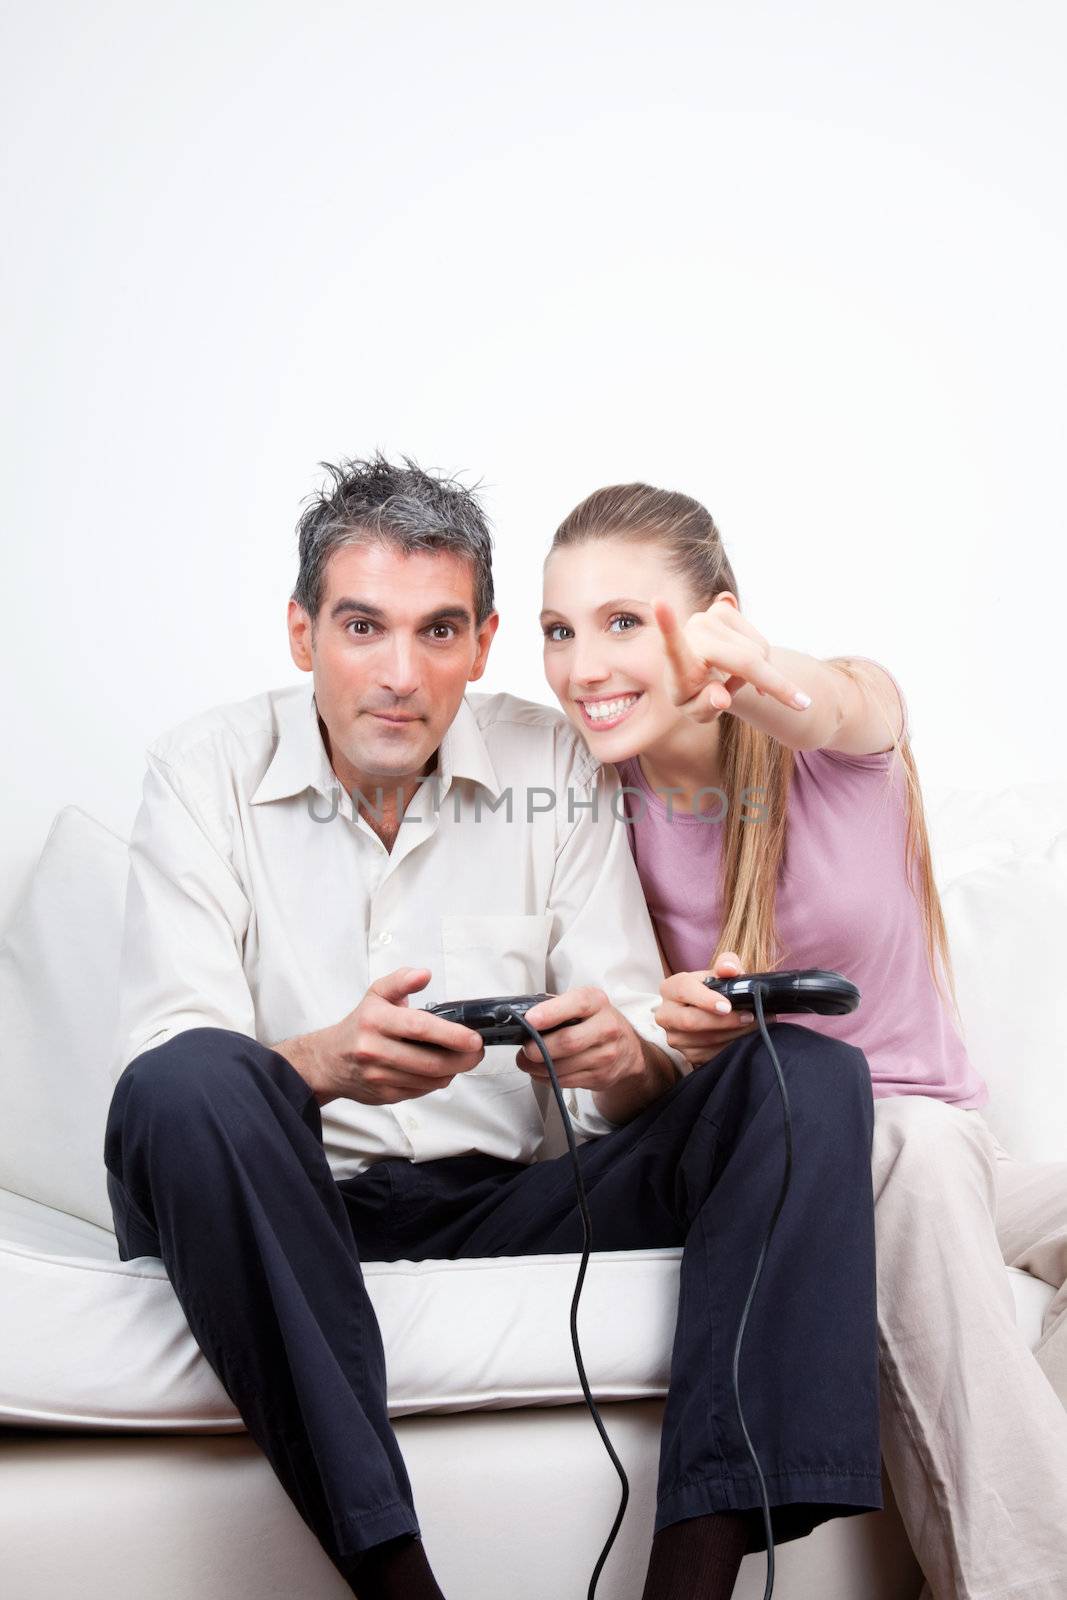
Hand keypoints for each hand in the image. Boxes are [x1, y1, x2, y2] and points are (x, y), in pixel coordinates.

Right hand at [318, 967, 484, 1105]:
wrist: (329, 1061)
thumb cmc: (359, 1025)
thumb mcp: (376, 994)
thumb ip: (401, 980)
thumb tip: (423, 974)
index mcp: (376, 1020)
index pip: (419, 1028)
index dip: (452, 1035)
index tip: (473, 1038)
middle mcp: (375, 1049)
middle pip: (430, 1061)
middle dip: (463, 1058)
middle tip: (477, 1051)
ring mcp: (379, 1075)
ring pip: (429, 1080)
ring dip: (453, 1070)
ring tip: (461, 1058)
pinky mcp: (385, 1095)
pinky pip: (422, 1091)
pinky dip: (437, 1081)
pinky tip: (439, 1069)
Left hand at [513, 986, 645, 1091]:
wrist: (628, 1049)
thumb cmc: (595, 1021)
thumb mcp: (583, 1003)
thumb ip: (556, 1005)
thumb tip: (522, 1015)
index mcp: (597, 1002)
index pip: (577, 1004)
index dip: (551, 1012)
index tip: (530, 1020)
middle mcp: (606, 1027)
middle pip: (568, 1041)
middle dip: (540, 1048)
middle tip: (524, 1049)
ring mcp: (606, 1055)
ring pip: (564, 1066)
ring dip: (538, 1067)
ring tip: (526, 1062)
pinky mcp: (601, 1077)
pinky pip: (566, 1081)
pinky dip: (547, 1078)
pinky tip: (540, 1071)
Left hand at [652, 594, 812, 725]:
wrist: (696, 672)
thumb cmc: (694, 696)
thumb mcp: (697, 712)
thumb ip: (707, 707)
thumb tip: (722, 698)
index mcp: (678, 660)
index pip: (671, 641)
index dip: (666, 622)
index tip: (658, 602)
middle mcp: (694, 633)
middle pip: (747, 662)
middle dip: (776, 685)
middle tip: (799, 704)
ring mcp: (708, 616)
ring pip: (759, 651)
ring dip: (760, 673)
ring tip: (735, 682)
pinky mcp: (723, 607)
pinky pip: (760, 640)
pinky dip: (761, 659)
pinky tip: (742, 666)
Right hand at [653, 950, 761, 1065]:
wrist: (708, 1012)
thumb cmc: (714, 990)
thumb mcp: (720, 973)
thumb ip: (726, 964)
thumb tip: (730, 969)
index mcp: (670, 988)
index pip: (684, 990)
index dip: (705, 999)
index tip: (727, 1006)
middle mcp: (665, 1014)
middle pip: (690, 1021)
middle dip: (724, 1021)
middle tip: (749, 1017)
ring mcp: (674, 1037)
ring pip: (704, 1040)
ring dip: (734, 1034)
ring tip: (755, 1025)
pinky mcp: (686, 1055)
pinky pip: (710, 1054)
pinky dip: (730, 1046)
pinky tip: (744, 1037)